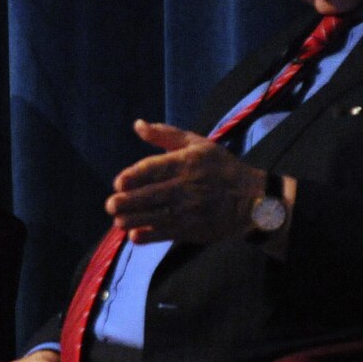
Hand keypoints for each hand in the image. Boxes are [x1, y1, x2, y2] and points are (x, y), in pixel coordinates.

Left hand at [107, 119, 266, 243]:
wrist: (251, 200)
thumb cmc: (220, 168)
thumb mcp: (198, 144)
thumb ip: (165, 135)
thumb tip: (138, 125)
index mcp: (188, 162)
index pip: (157, 168)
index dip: (136, 176)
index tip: (119, 183)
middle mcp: (188, 185)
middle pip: (154, 194)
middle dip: (129, 201)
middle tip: (110, 205)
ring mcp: (192, 209)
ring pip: (158, 215)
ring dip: (135, 220)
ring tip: (118, 221)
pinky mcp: (194, 229)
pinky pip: (169, 232)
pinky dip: (151, 235)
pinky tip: (136, 236)